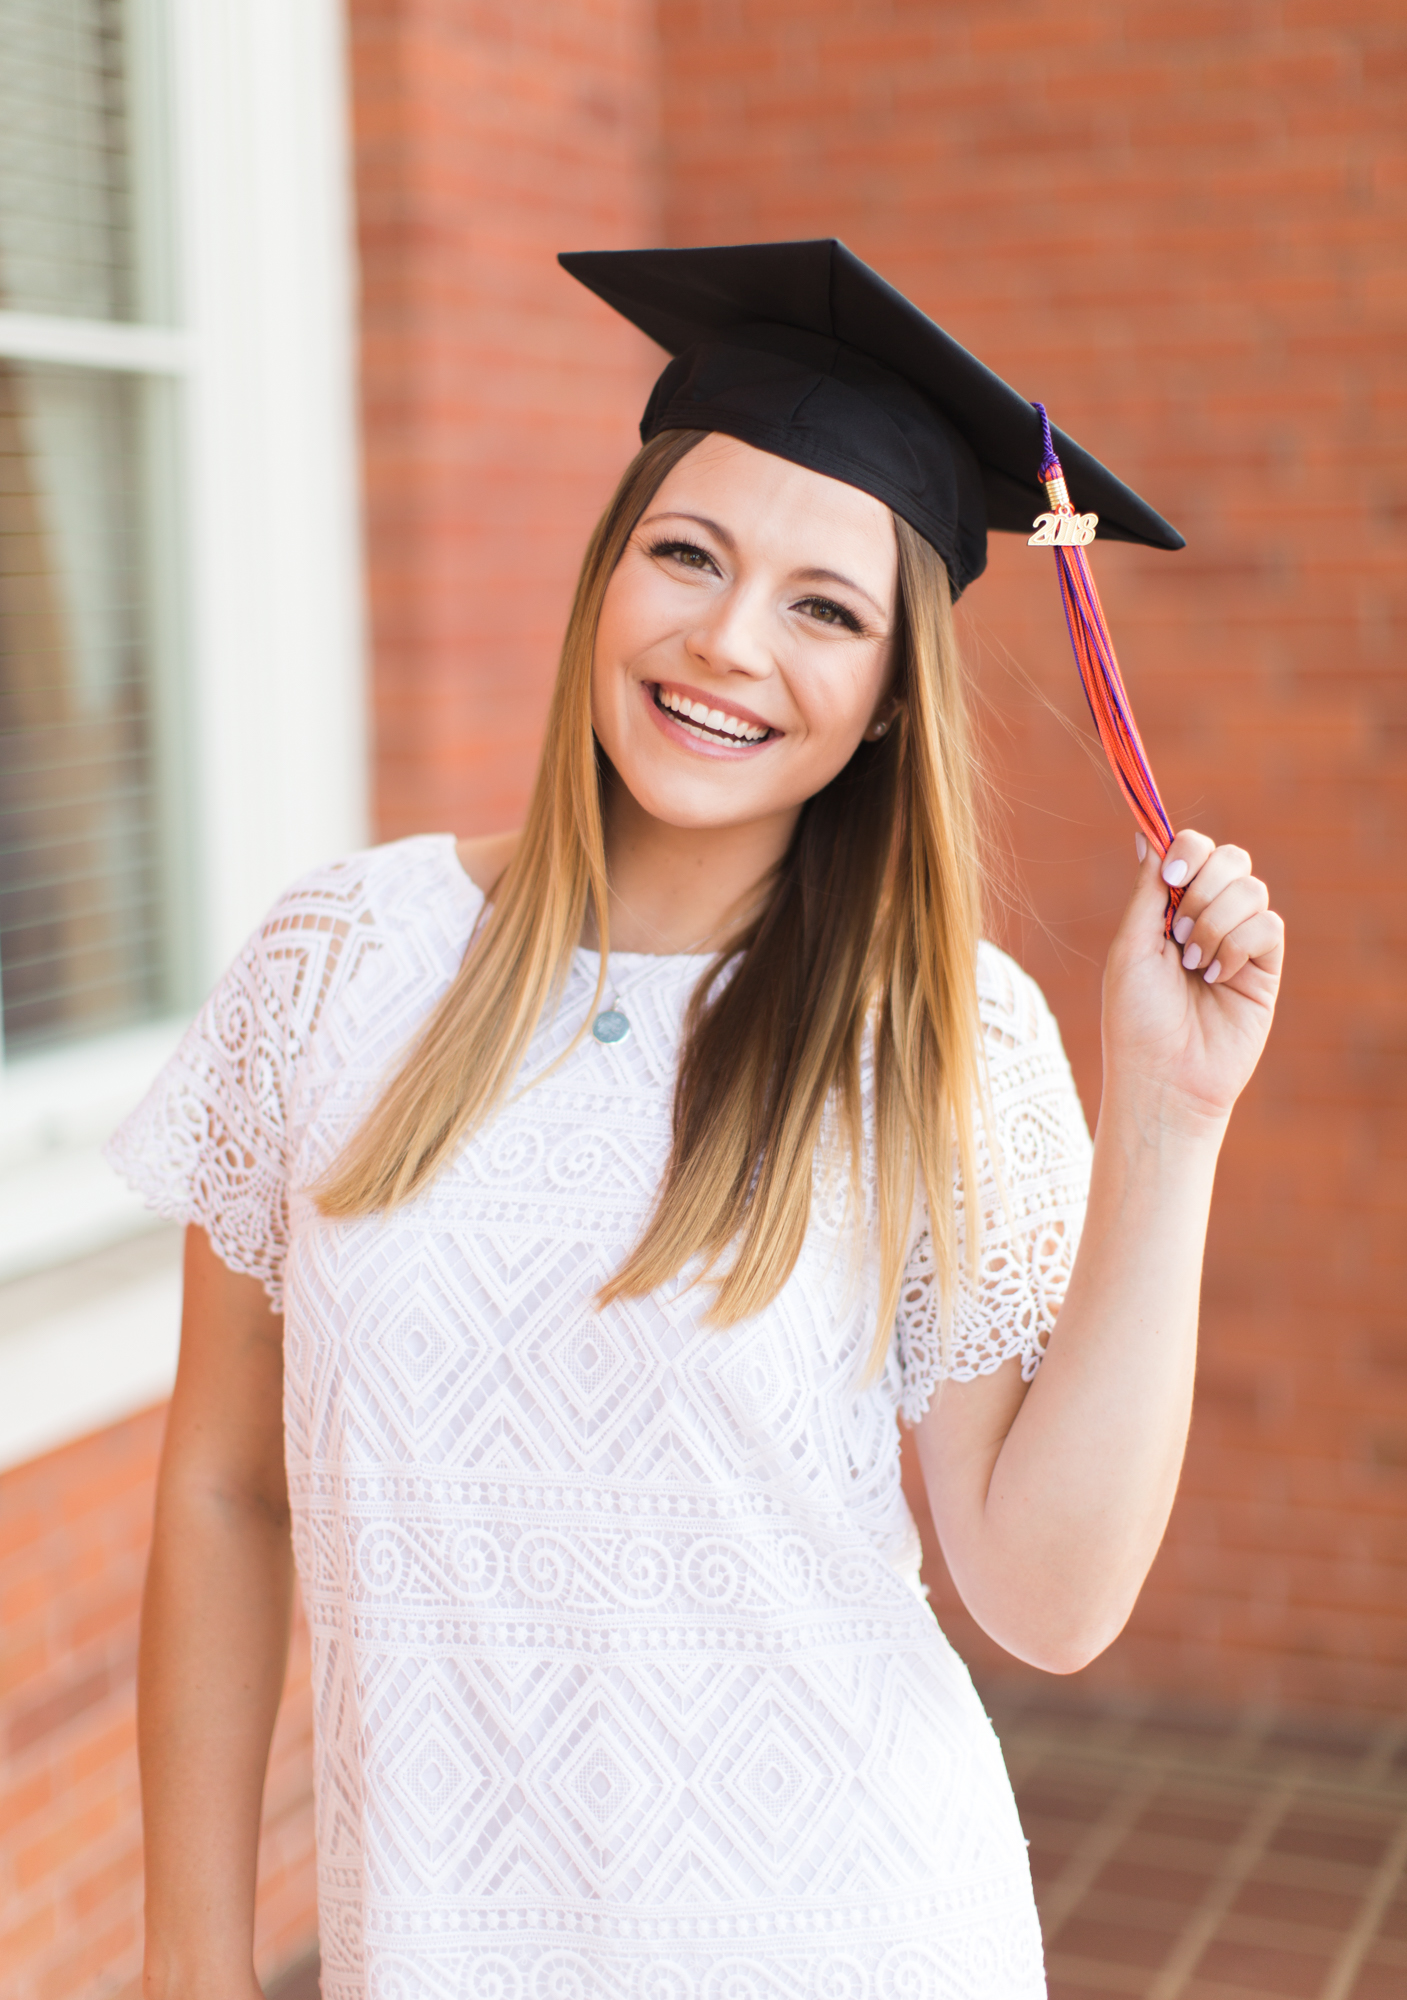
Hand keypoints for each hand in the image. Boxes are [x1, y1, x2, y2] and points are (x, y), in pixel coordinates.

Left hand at [1101, 829, 1283, 1128]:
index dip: (1187, 850)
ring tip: (1193, 963)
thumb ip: (1146, 892)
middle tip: (1178, 930)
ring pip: (1252, 889)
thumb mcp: (1130, 948)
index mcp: (1168, 910)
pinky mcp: (1265, 967)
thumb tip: (1146, 835)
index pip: (1192, 851)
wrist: (1164, 1077)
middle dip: (1203, 886)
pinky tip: (1217, 977)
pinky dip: (1239, 945)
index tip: (1171, 875)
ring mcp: (1239, 941)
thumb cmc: (1136, 1019)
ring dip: (1216, 921)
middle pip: (1230, 858)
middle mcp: (1206, 918)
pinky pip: (1269, 926)